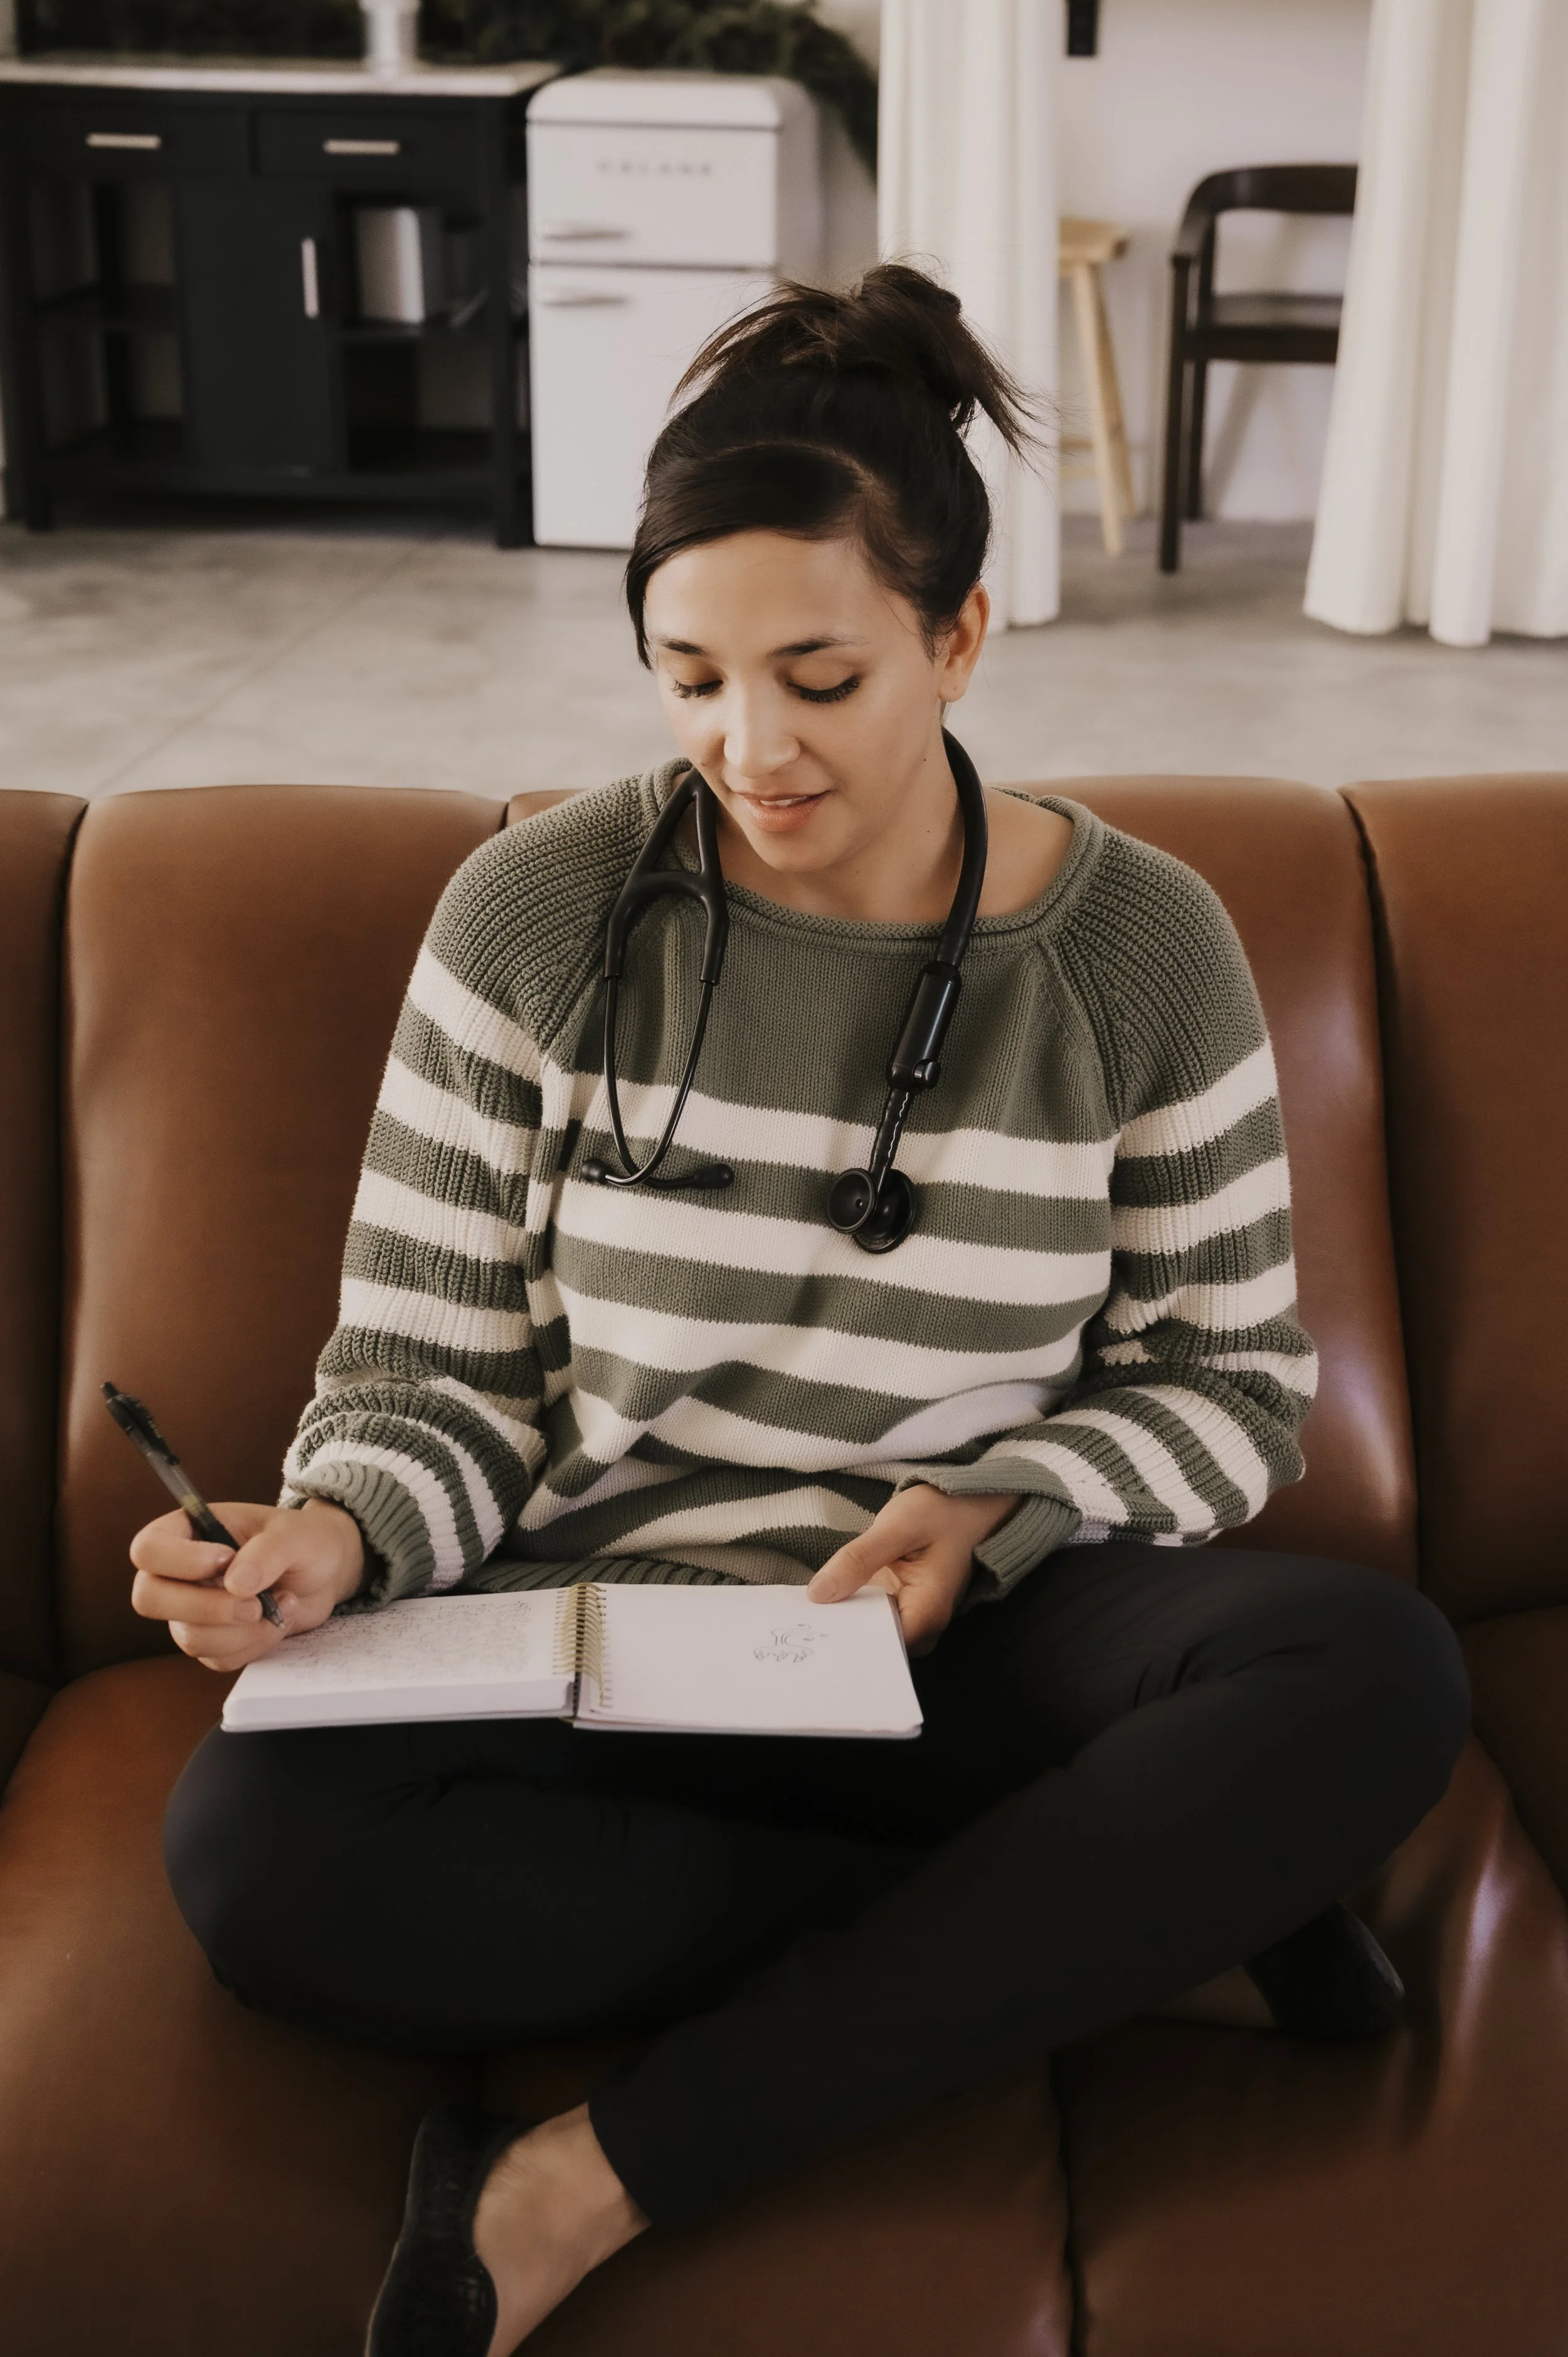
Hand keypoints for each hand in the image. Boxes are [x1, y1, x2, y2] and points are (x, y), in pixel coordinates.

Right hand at [129, 1498, 364, 1672]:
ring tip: (282, 1602)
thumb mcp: (294, 1535)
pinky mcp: (213, 1641)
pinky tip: (277, 1620)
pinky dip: (254, 1645)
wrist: (325, 1571)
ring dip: (242, 1630)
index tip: (226, 1559)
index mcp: (188, 1532)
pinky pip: (217, 1658)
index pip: (148, 1549)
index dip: (180, 1561)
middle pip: (149, 1599)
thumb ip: (267, 1552)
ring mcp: (192, 1611)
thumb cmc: (304, 1541)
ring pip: (189, 1637)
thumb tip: (235, 1584)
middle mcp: (180, 1573)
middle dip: (207, 1607)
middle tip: (255, 1602)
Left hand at [807, 1485, 1018, 1652]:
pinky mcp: (905, 1603)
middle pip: (876, 1645)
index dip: (847, 1640)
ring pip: (873, 1632)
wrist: (970, 1501)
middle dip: (842, 1633)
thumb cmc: (942, 1511)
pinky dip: (854, 1607)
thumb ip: (858, 1559)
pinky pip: (875, 1616)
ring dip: (846, 1619)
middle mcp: (925, 1624)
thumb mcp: (896, 1526)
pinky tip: (828, 1597)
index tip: (814, 1629)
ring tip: (810, 1611)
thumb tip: (818, 1594)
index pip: (881, 1647)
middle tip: (803, 1621)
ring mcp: (916, 1616)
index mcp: (928, 1612)